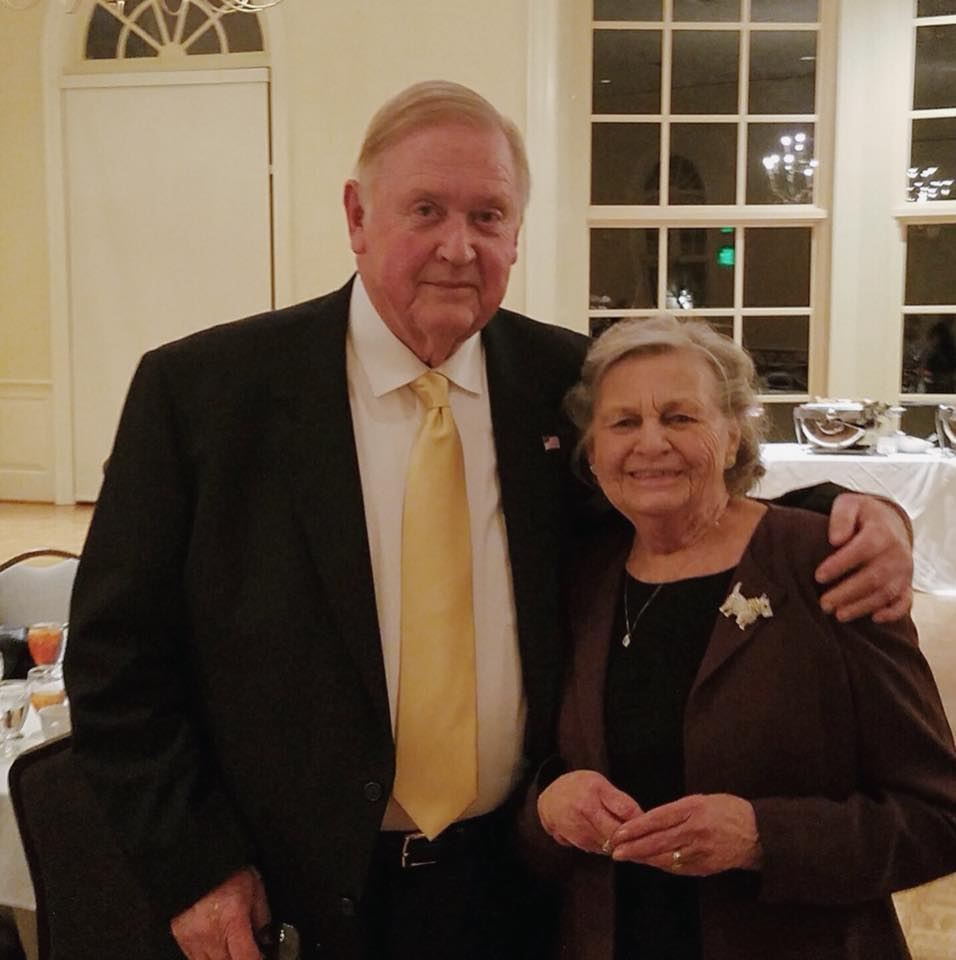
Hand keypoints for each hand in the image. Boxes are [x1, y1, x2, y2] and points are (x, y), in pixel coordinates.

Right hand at [171, 867, 270, 959]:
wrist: (194, 859)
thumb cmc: (227, 870)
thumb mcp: (254, 886)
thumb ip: (262, 916)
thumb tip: (266, 938)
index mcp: (232, 920)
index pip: (247, 959)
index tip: (264, 956)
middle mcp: (210, 935)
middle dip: (241, 959)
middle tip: (250, 950)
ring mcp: (192, 940)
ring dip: (225, 958)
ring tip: (234, 947)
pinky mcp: (180, 939)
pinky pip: (196, 959)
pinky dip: (209, 956)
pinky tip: (219, 945)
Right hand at [538, 770, 641, 854]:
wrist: (550, 798)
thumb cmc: (579, 787)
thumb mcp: (599, 783)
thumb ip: (620, 801)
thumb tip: (643, 820)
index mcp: (595, 790)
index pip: (627, 810)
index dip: (642, 820)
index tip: (650, 823)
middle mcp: (585, 810)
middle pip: (620, 833)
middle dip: (633, 837)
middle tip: (641, 836)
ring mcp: (580, 829)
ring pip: (612, 845)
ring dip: (622, 844)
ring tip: (625, 836)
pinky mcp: (577, 842)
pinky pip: (601, 850)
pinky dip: (608, 847)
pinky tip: (608, 838)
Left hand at [609, 793, 761, 875]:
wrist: (757, 832)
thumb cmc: (727, 810)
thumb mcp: (701, 800)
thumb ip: (677, 811)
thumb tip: (650, 820)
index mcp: (692, 809)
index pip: (657, 818)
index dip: (636, 827)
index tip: (619, 832)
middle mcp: (695, 830)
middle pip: (658, 841)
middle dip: (634, 848)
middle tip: (616, 851)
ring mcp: (701, 850)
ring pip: (666, 857)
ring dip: (645, 859)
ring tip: (629, 857)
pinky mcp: (706, 866)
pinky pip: (679, 867)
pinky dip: (662, 865)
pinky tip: (651, 863)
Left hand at [815, 493, 912, 622]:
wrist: (890, 522)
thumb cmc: (861, 516)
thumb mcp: (849, 505)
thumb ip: (841, 517)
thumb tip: (835, 539)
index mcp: (881, 533)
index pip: (861, 550)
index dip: (840, 565)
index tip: (818, 576)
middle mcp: (896, 554)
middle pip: (873, 577)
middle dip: (846, 593)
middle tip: (823, 604)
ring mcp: (903, 571)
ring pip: (885, 593)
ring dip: (862, 606)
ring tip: (838, 615)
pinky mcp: (906, 584)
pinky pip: (905, 601)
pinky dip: (893, 613)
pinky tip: (874, 619)